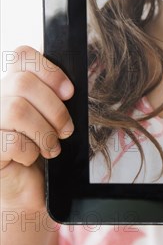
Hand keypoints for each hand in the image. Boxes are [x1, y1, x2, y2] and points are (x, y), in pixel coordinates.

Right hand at [0, 46, 73, 210]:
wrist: (30, 189)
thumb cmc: (43, 149)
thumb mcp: (53, 116)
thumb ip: (56, 95)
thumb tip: (70, 88)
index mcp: (12, 84)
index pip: (22, 56)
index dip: (49, 70)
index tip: (69, 92)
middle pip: (23, 82)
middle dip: (54, 108)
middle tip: (65, 129)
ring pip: (17, 109)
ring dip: (44, 131)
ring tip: (51, 147)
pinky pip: (10, 140)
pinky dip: (29, 151)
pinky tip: (30, 158)